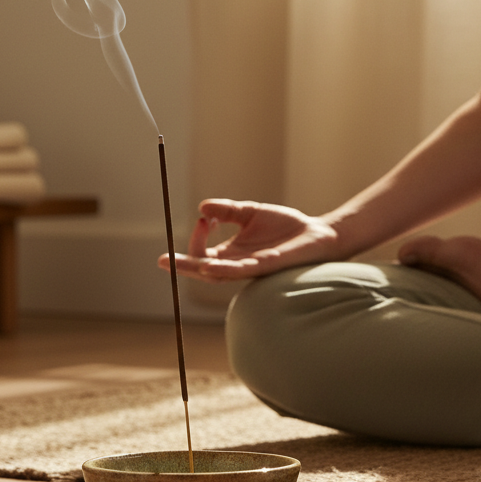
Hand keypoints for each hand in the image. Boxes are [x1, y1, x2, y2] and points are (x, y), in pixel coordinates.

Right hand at [158, 199, 342, 280]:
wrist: (318, 234)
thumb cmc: (286, 227)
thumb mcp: (250, 212)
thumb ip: (227, 210)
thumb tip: (203, 207)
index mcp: (232, 253)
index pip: (203, 254)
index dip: (196, 238)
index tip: (204, 218)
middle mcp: (238, 264)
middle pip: (203, 270)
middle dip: (182, 266)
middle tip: (162, 261)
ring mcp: (251, 268)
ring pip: (218, 274)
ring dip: (197, 269)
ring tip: (177, 264)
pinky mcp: (267, 266)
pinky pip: (241, 271)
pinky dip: (224, 268)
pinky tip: (210, 266)